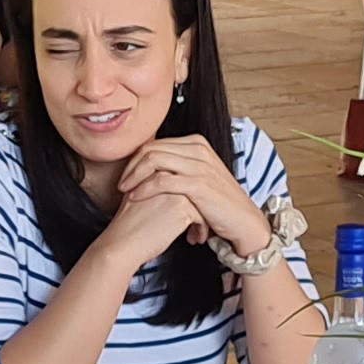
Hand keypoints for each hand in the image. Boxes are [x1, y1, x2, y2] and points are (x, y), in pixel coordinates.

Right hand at [95, 169, 209, 273]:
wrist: (123, 242)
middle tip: (197, 222)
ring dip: (202, 218)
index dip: (188, 196)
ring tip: (196, 231)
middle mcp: (167, 175)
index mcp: (155, 170)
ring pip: (200, 201)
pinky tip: (195, 237)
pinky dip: (201, 228)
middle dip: (199, 206)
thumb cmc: (128, 225)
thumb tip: (172, 191)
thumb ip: (154, 187)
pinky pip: (201, 215)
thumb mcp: (138, 196)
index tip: (188, 211)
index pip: (182, 179)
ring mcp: (176, 190)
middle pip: (193, 188)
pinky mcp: (182, 206)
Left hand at [128, 135, 269, 257]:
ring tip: (124, 191)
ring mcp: (199, 165)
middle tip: (120, 184)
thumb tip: (151, 166)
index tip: (126, 176)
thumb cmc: (218, 203)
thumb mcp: (199, 176)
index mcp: (196, 143)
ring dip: (134, 176)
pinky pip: (162, 180)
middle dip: (131, 166)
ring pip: (153, 160)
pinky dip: (144, 188)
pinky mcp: (199, 184)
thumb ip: (179, 166)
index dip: (135, 159)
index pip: (156, 143)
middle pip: (151, 149)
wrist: (243, 220)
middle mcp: (198, 149)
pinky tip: (135, 198)